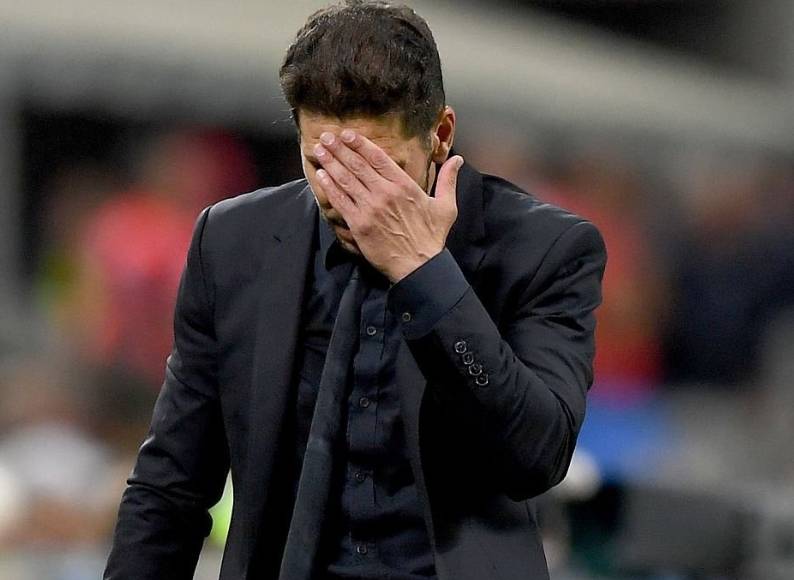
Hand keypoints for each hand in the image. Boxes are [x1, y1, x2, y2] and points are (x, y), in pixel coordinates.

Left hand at [313, 129, 463, 281]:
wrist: (419, 266)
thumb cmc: (432, 237)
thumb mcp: (446, 206)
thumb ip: (448, 180)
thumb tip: (457, 159)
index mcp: (404, 185)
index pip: (378, 158)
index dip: (360, 144)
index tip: (347, 134)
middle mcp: (385, 193)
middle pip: (358, 165)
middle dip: (339, 149)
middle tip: (326, 137)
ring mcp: (370, 208)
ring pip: (346, 179)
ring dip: (331, 162)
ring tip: (319, 150)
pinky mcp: (359, 224)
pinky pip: (341, 200)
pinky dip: (329, 186)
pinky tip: (321, 175)